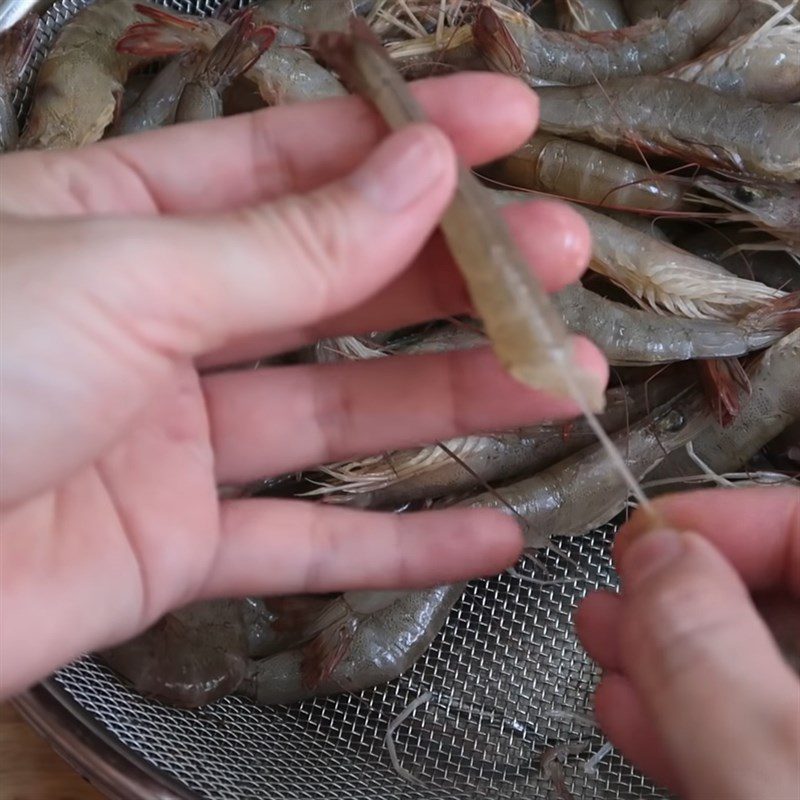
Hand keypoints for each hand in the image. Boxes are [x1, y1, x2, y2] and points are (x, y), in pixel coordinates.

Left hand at [0, 74, 605, 697]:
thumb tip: (418, 173)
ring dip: (455, 405)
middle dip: (456, 274)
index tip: (510, 120)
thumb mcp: (124, 279)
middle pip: (339, 289)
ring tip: (561, 381)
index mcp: (126, 221)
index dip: (406, 135)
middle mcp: (161, 322)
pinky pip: (303, 545)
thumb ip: (284, 246)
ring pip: (341, 416)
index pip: (294, 157)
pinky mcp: (177, 547)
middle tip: (562, 258)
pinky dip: (396, 545)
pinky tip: (488, 535)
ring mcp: (175, 440)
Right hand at [577, 486, 799, 799]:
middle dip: (675, 588)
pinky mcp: (798, 773)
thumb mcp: (780, 764)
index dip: (715, 519)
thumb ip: (711, 656)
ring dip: (665, 649)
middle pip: (776, 592)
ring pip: (757, 662)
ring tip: (602, 642)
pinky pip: (755, 728)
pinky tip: (635, 710)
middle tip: (614, 592)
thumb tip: (658, 560)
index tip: (639, 542)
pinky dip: (689, 713)